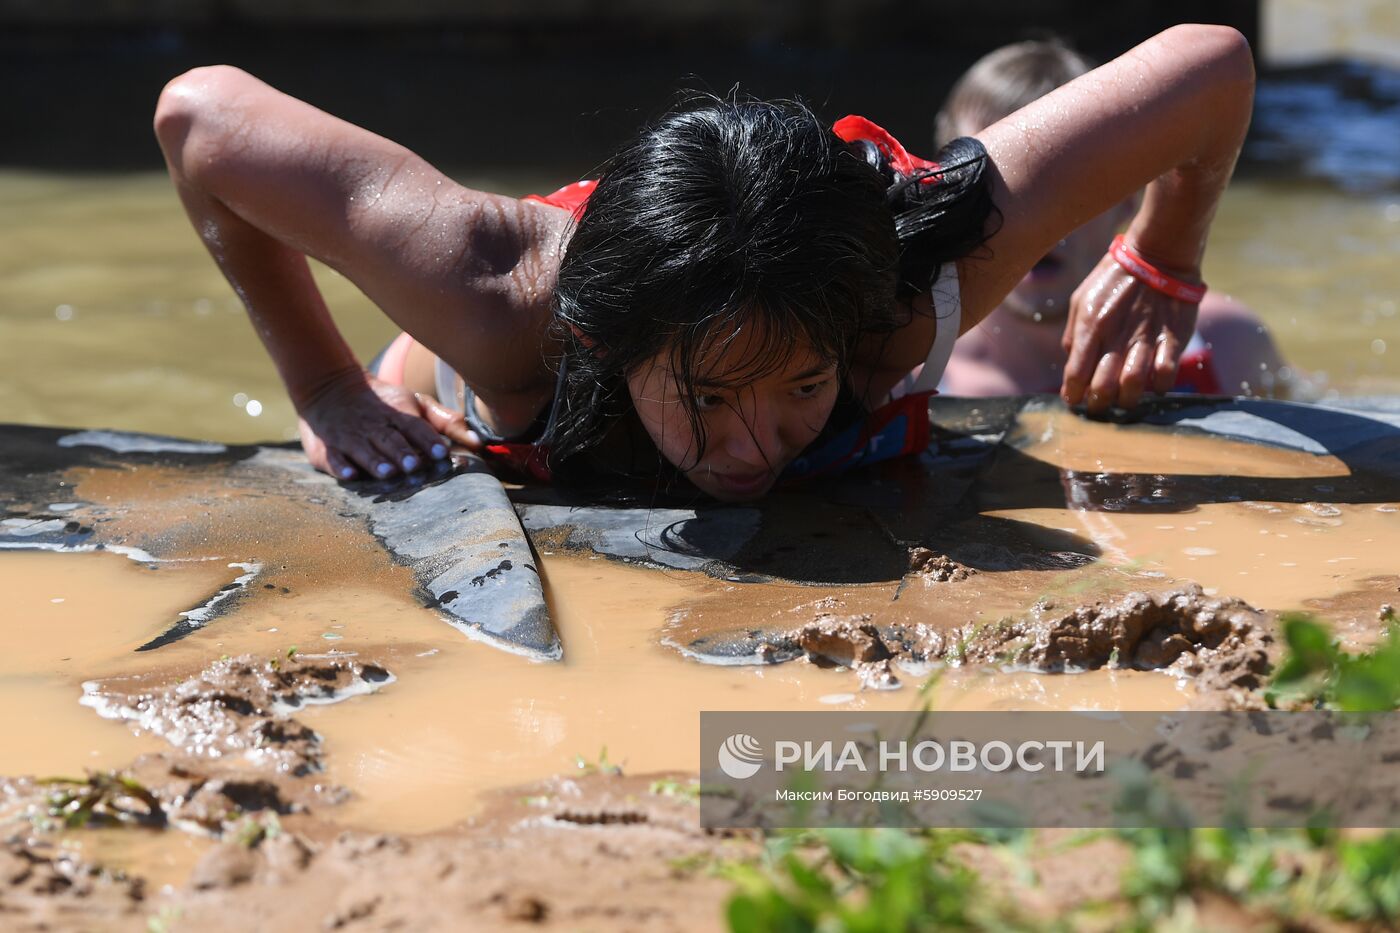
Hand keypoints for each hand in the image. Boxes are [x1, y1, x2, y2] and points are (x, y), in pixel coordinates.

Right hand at [296, 369, 482, 479]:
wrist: (331, 388)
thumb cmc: (385, 402)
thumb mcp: (416, 404)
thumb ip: (447, 422)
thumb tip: (479, 442)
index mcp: (398, 413)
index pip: (415, 426)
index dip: (428, 439)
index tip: (441, 453)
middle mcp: (375, 426)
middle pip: (390, 439)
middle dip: (402, 452)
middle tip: (415, 465)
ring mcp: (351, 436)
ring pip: (364, 449)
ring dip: (376, 461)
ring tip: (389, 472)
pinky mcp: (329, 448)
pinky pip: (334, 457)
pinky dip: (341, 466)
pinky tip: (350, 475)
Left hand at [1061, 253, 1199, 413]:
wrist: (1160, 254)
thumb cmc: (1115, 278)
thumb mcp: (1082, 299)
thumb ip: (1074, 334)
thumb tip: (1071, 365)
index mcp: (1091, 326)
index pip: (1075, 374)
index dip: (1073, 395)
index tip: (1074, 401)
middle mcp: (1116, 336)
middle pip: (1102, 387)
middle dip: (1097, 404)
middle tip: (1098, 406)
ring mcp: (1146, 338)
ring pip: (1133, 386)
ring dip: (1126, 401)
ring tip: (1123, 401)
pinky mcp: (1173, 338)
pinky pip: (1165, 375)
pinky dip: (1158, 387)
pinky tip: (1152, 385)